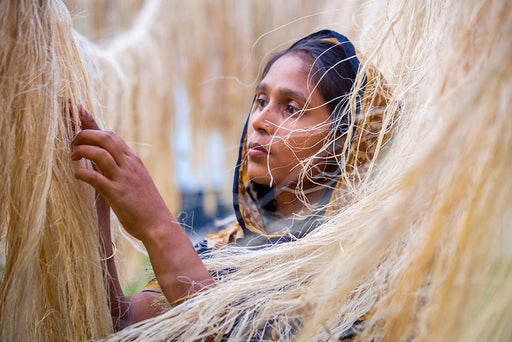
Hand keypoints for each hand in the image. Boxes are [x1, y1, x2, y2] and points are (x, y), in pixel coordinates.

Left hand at [71, 107, 172, 240]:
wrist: (159, 224)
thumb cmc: (146, 206)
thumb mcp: (138, 180)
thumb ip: (125, 168)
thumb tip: (109, 159)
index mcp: (134, 161)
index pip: (112, 135)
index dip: (93, 124)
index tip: (78, 112)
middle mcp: (129, 166)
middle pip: (106, 137)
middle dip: (85, 134)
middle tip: (72, 142)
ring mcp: (124, 179)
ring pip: (99, 153)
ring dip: (81, 151)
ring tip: (72, 157)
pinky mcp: (117, 194)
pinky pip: (95, 178)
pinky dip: (82, 173)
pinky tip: (77, 175)